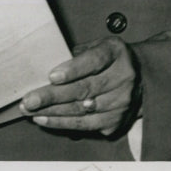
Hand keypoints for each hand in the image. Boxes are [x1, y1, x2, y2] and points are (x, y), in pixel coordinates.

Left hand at [19, 37, 141, 135]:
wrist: (140, 76)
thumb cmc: (108, 58)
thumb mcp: (96, 45)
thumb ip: (75, 53)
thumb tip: (43, 64)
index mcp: (116, 52)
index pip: (94, 61)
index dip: (72, 69)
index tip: (51, 76)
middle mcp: (123, 78)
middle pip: (85, 89)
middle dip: (53, 96)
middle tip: (30, 100)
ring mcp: (122, 102)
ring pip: (83, 110)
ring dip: (53, 112)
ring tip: (29, 110)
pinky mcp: (117, 121)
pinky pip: (86, 125)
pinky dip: (62, 123)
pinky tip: (43, 119)